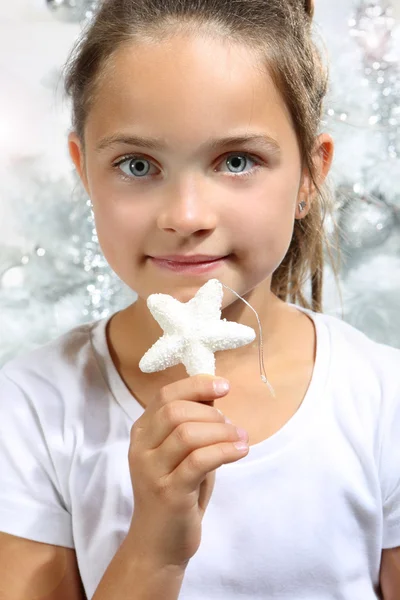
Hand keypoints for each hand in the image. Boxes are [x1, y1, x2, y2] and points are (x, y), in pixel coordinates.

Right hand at [127, 374, 248, 568]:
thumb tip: (214, 393)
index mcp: (142, 432)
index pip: (165, 395)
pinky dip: (225, 451)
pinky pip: (199, 460)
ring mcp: (152, 471)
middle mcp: (141, 448)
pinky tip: (240, 451)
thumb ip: (192, 423)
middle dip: (211, 413)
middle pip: (175, 411)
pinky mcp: (168, 492)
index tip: (224, 386)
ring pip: (187, 434)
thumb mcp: (181, 452)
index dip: (196, 385)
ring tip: (240, 439)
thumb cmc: (176, 491)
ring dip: (221, 432)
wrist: (158, 543)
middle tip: (231, 427)